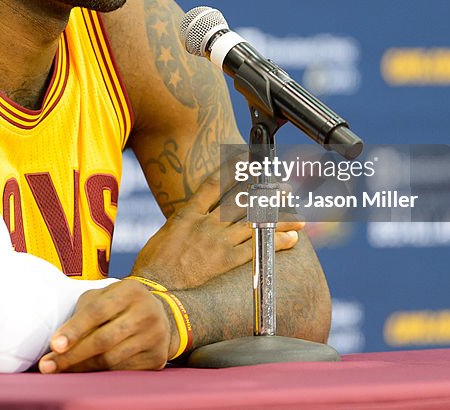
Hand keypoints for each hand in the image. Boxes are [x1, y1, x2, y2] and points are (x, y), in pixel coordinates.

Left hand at [38, 279, 172, 372]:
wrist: (160, 315)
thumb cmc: (121, 305)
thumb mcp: (104, 297)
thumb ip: (83, 313)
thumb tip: (58, 344)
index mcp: (130, 291)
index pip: (98, 311)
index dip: (74, 329)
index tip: (54, 345)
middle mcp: (147, 312)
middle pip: (104, 340)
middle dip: (72, 355)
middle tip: (48, 365)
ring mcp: (155, 336)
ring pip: (111, 359)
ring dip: (82, 367)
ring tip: (61, 370)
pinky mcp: (157, 358)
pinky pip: (122, 371)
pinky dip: (100, 373)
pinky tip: (85, 372)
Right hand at [131, 176, 304, 289]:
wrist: (154, 289)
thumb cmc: (152, 267)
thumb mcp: (163, 237)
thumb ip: (182, 227)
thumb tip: (192, 223)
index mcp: (187, 214)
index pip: (213, 184)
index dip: (232, 170)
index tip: (247, 161)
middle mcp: (206, 223)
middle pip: (241, 200)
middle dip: (265, 193)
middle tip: (283, 188)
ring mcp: (217, 241)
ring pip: (254, 222)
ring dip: (279, 217)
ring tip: (297, 214)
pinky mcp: (226, 261)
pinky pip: (257, 248)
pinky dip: (276, 242)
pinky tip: (291, 239)